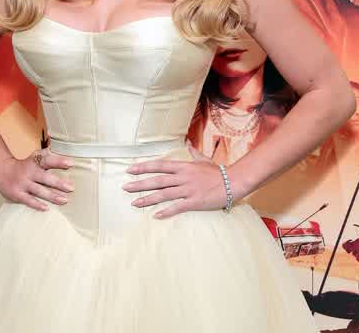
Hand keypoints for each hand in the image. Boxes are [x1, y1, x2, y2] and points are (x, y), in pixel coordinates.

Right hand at [0, 148, 74, 211]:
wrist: (2, 171)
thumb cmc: (25, 165)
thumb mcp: (35, 156)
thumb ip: (49, 155)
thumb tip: (64, 148)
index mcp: (34, 162)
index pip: (47, 160)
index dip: (59, 161)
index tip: (71, 163)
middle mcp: (29, 172)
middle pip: (45, 178)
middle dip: (58, 183)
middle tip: (71, 188)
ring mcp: (23, 184)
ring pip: (38, 190)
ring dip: (52, 196)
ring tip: (64, 200)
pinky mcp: (17, 194)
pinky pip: (28, 200)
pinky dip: (37, 204)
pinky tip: (46, 208)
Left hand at [122, 140, 239, 218]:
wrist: (233, 182)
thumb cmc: (217, 171)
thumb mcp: (203, 160)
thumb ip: (192, 152)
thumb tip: (187, 143)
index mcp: (183, 166)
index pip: (159, 165)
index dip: (143, 167)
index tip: (130, 170)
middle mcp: (183, 177)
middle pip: (157, 180)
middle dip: (140, 184)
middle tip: (125, 187)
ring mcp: (188, 189)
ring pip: (163, 194)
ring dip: (148, 199)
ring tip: (134, 203)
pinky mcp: (194, 202)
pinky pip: (177, 207)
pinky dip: (166, 211)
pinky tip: (155, 215)